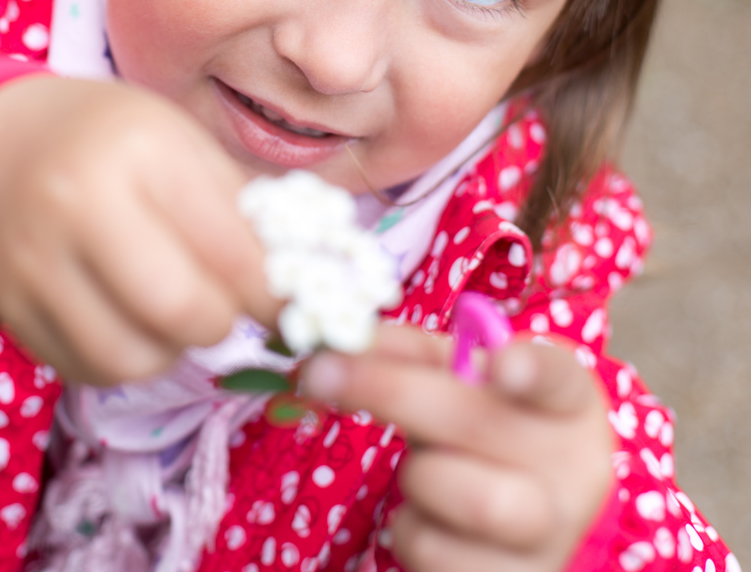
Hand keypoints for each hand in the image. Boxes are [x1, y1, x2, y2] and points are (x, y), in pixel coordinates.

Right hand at [0, 75, 277, 384]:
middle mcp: (80, 203)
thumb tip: (308, 277)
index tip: (289, 302)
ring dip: (172, 348)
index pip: (231, 250)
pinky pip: (88, 369)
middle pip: (181, 311)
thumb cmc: (112, 139)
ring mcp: (34, 260)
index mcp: (142, 149)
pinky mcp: (10, 308)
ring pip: (133, 358)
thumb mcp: (182, 141)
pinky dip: (125, 357)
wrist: (1, 146)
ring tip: (171, 309)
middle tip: (224, 302)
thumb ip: (242, 206)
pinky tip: (128, 317)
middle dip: (222, 320)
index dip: (275, 292)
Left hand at [303, 323, 613, 571]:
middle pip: (477, 427)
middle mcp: (573, 469)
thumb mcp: (458, 379)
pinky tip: (430, 519)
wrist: (523, 519)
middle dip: (388, 392)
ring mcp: (554, 537)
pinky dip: (410, 532)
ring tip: (424, 469)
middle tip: (319, 372)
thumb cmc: (480, 426)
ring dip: (415, 477)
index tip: (501, 364)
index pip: (558, 376)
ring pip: (462, 501)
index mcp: (565, 401)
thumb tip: (342, 341)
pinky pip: (436, 558)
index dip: (531, 368)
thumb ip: (408, 352)